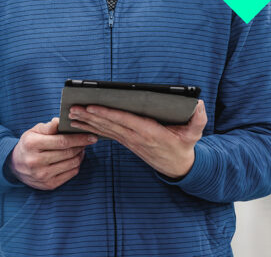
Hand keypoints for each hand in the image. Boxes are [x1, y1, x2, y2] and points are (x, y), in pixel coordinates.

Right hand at [8, 117, 96, 189]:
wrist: (16, 165)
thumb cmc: (29, 144)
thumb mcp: (34, 131)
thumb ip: (48, 127)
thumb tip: (60, 121)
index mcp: (32, 144)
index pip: (62, 141)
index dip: (79, 138)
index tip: (91, 135)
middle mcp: (36, 161)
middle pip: (68, 153)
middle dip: (82, 145)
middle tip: (88, 139)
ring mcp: (42, 175)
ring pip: (72, 163)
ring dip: (80, 154)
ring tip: (81, 147)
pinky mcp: (49, 185)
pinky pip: (71, 173)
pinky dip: (77, 164)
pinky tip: (76, 157)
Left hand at [69, 100, 206, 179]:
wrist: (179, 167)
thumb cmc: (185, 145)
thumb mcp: (195, 133)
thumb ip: (198, 118)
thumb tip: (198, 103)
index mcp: (151, 133)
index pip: (126, 122)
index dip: (108, 114)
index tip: (93, 107)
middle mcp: (137, 137)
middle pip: (110, 125)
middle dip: (90, 117)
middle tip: (72, 108)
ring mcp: (131, 141)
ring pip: (106, 130)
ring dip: (88, 123)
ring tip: (71, 114)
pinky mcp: (128, 142)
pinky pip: (108, 134)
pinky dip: (94, 127)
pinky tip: (83, 122)